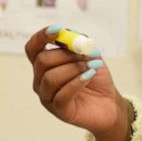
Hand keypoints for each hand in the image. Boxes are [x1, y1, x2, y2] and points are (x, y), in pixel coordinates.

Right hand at [25, 26, 130, 140]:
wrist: (109, 103)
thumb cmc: (95, 79)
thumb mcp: (90, 55)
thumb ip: (79, 42)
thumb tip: (68, 33)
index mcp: (44, 66)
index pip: (32, 48)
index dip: (41, 37)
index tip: (58, 29)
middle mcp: (40, 81)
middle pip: (42, 61)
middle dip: (67, 54)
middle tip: (88, 55)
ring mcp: (47, 97)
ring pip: (50, 77)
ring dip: (74, 68)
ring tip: (93, 67)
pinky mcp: (59, 110)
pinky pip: (62, 94)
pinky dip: (77, 82)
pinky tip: (89, 76)